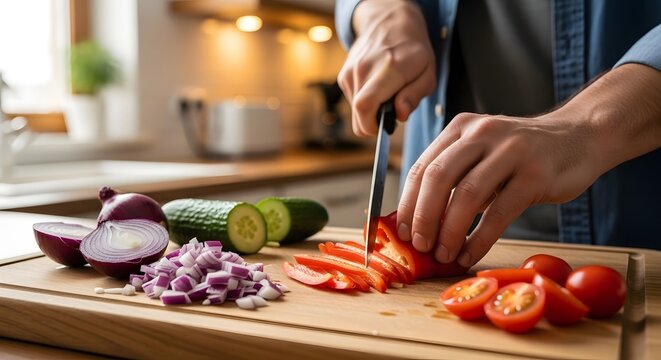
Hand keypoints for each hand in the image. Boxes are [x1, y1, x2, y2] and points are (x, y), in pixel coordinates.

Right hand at [337, 0, 435, 135]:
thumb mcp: (428, 74)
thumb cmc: (413, 52)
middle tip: (391, 111)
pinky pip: (353, 101)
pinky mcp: (344, 76)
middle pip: (359, 114)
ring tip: (386, 94)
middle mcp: (364, 69)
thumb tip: (398, 115)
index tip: (384, 127)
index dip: (372, 126)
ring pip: (355, 111)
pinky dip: (365, 102)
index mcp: (389, 69)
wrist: (389, 24)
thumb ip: (414, 96)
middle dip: (374, 123)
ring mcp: (351, 72)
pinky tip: (376, 88)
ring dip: (371, 111)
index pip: (366, 105)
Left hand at [396, 111, 602, 267]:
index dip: (407, 202)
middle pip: (438, 177)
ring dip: (449, 230)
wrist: (579, 137)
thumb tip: (421, 221)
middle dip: (423, 216)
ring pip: (466, 194)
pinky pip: (499, 212)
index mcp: (461, 128)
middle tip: (419, 245)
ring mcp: (510, 150)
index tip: (401, 231)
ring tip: (442, 254)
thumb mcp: (483, 154)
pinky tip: (469, 253)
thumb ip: (455, 178)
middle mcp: (481, 133)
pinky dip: (480, 238)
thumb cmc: (522, 154)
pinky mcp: (535, 173)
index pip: (422, 166)